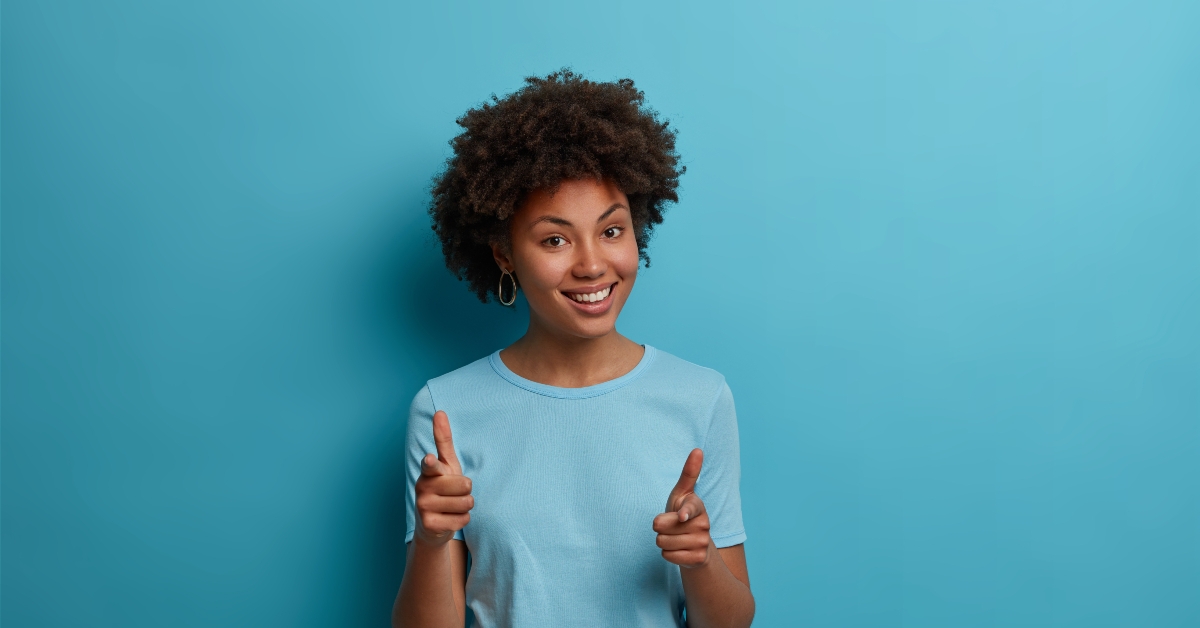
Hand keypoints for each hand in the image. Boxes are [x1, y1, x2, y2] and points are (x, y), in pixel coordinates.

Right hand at [413, 410, 472, 545]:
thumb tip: (440, 411)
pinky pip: (462, 520)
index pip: (431, 465)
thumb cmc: (443, 488)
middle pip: (465, 485)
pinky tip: (450, 519)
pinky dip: (462, 520)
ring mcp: (423, 506)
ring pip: (466, 503)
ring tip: (453, 507)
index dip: (432, 463)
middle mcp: (422, 487)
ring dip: (466, 506)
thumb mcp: (447, 464)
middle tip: (455, 494)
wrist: (433, 525)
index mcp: (428, 470)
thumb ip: (443, 440)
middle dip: (467, 491)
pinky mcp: (429, 524)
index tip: (430, 459)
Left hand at [653, 448, 712, 567]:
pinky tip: (678, 550)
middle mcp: (704, 524)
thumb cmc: (682, 514)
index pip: (689, 508)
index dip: (683, 513)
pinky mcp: (698, 559)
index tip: (681, 516)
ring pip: (663, 543)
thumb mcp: (682, 494)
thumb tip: (698, 449)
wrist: (694, 543)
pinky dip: (668, 554)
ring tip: (675, 538)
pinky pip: (668, 556)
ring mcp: (703, 543)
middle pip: (662, 528)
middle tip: (672, 526)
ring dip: (663, 541)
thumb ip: (689, 473)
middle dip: (661, 528)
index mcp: (698, 506)